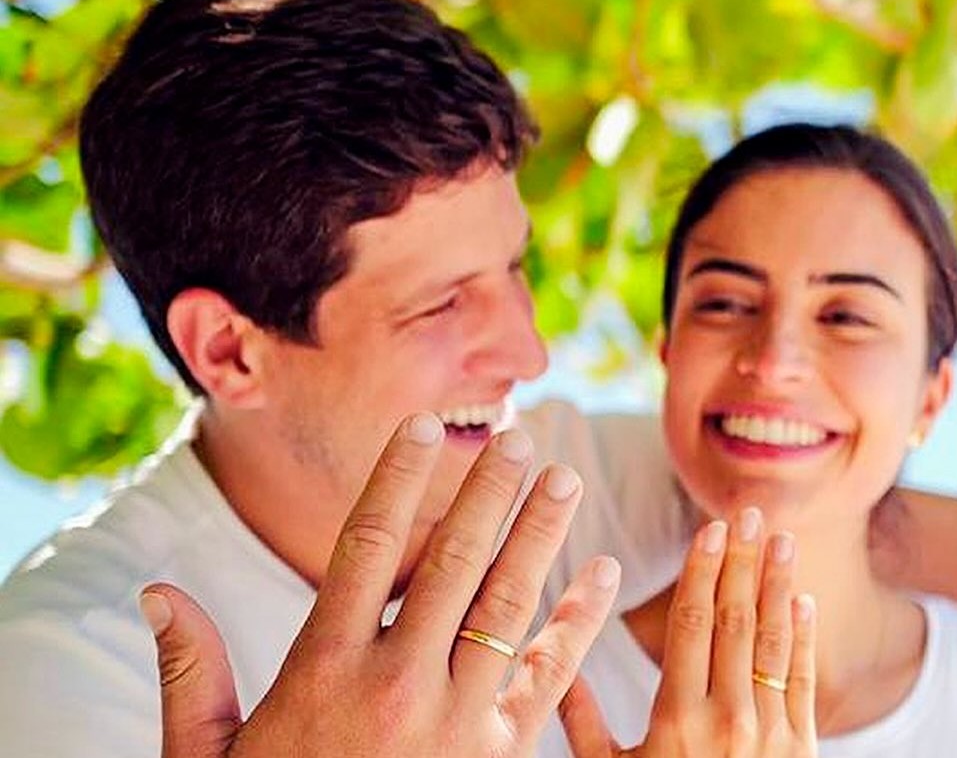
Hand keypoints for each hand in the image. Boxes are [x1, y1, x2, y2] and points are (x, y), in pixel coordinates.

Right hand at [140, 412, 621, 757]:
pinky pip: (550, 677)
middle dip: (488, 492)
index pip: (364, 547)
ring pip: (507, 606)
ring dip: (540, 536)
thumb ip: (192, 673)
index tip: (421, 426)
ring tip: (565, 482)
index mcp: (322, 672)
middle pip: (452, 563)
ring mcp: (455, 721)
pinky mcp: (498, 755)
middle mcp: (395, 685)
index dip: (396, 478)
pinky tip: (606, 574)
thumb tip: (155, 591)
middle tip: (519, 436)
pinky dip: (582, 622)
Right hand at [560, 507, 816, 756]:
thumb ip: (583, 724)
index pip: (694, 623)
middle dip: (744, 561)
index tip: (710, 529)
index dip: (704, 571)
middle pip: (737, 620)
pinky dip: (804, 638)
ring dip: (781, 585)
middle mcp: (729, 719)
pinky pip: (804, 681)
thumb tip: (557, 667)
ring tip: (785, 540)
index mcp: (678, 719)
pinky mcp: (802, 749)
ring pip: (775, 643)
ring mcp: (771, 734)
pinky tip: (803, 602)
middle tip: (751, 512)